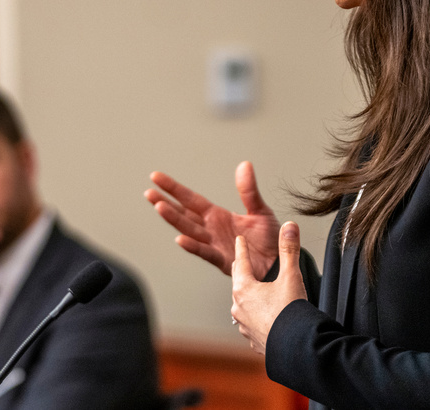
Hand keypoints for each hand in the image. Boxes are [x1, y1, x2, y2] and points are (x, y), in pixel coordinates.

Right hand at [146, 161, 279, 277]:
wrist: (280, 264)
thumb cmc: (269, 239)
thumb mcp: (260, 210)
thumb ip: (249, 190)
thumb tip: (244, 165)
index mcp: (217, 216)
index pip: (190, 199)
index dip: (174, 188)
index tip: (156, 178)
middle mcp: (211, 229)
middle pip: (183, 214)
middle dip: (166, 203)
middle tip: (149, 192)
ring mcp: (214, 245)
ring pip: (189, 230)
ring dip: (174, 219)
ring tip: (160, 207)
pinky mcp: (223, 260)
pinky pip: (205, 252)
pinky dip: (192, 246)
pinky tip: (180, 238)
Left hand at [231, 222, 306, 353]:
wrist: (295, 347)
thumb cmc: (290, 311)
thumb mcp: (291, 276)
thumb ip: (289, 250)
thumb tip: (289, 225)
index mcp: (244, 289)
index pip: (242, 262)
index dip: (242, 249)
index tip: (239, 240)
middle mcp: (239, 307)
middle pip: (239, 283)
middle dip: (241, 271)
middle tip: (240, 262)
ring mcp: (244, 325)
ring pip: (242, 305)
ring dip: (247, 296)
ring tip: (251, 292)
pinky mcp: (253, 340)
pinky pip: (251, 323)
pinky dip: (255, 316)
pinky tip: (260, 318)